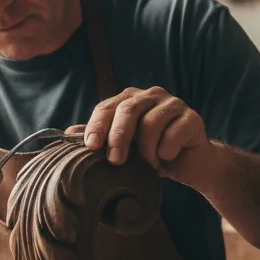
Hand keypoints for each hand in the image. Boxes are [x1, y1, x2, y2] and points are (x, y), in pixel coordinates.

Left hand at [82, 86, 209, 181]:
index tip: (91, 146)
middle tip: (115, 161)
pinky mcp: (192, 117)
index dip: (97, 126)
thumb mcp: (123, 149)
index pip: (107, 107)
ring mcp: (173, 103)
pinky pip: (174, 133)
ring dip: (147, 150)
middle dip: (118, 137)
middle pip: (128, 109)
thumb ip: (99, 139)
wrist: (190, 164)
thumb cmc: (152, 154)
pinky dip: (166, 152)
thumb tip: (68, 134)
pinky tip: (166, 160)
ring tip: (149, 165)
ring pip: (151, 123)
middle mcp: (151, 95)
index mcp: (130, 99)